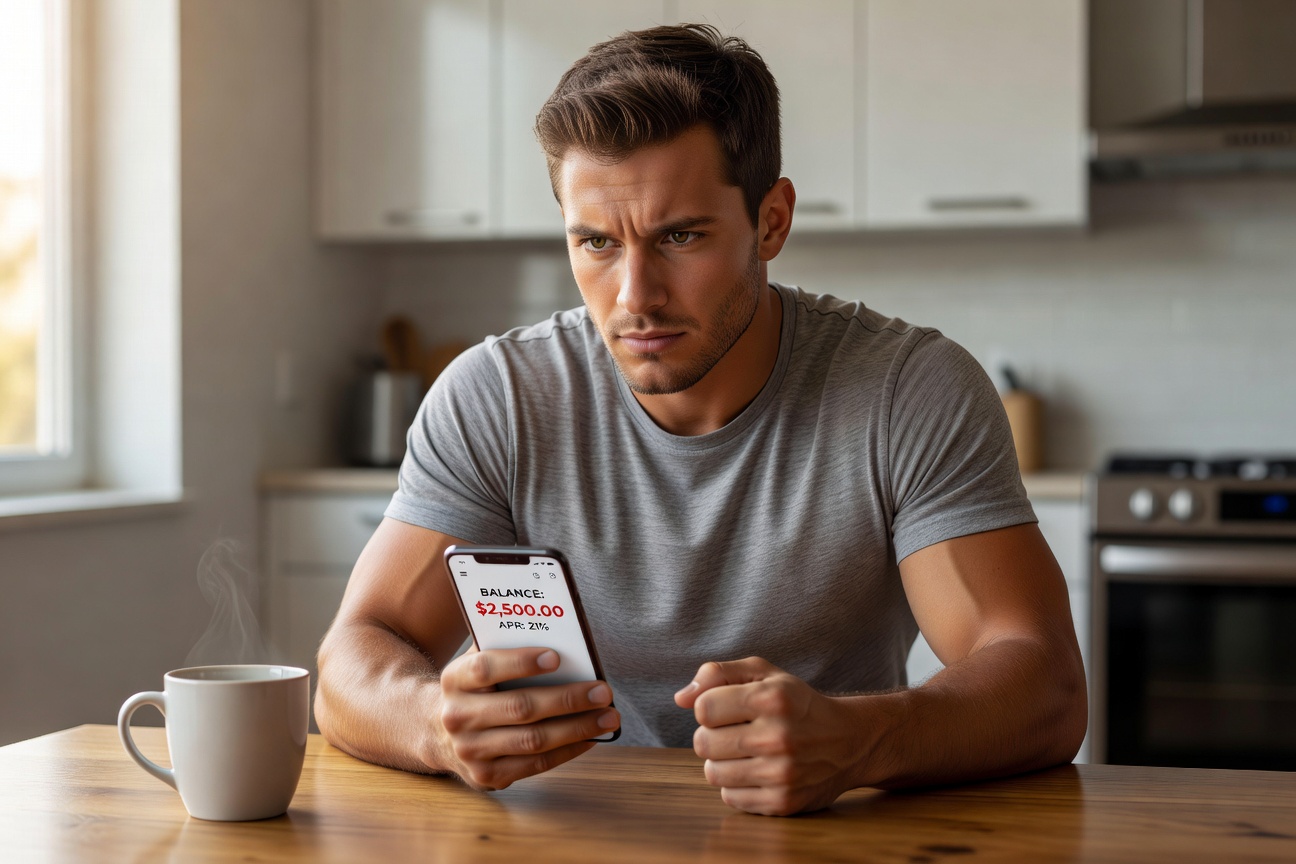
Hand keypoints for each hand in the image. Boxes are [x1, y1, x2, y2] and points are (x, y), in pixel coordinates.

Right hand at [437, 647, 619, 790]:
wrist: (436, 731)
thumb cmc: (475, 688)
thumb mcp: (477, 663)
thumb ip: (506, 648)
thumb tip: (562, 642)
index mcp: (454, 679)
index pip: (486, 668)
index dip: (521, 662)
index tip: (557, 657)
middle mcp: (457, 716)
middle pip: (520, 708)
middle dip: (568, 699)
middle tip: (603, 692)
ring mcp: (470, 751)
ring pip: (532, 740)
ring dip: (577, 728)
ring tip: (608, 717)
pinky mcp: (486, 776)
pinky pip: (535, 764)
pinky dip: (567, 750)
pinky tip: (590, 737)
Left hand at [675, 657, 864, 815]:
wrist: (849, 742)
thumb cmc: (796, 703)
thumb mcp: (764, 674)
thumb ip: (718, 674)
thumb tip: (680, 698)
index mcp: (773, 698)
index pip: (703, 708)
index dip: (708, 707)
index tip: (727, 708)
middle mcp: (778, 737)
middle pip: (702, 743)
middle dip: (712, 735)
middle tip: (735, 731)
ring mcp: (781, 774)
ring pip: (712, 773)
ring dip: (721, 761)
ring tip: (744, 751)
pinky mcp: (782, 802)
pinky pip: (730, 797)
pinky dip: (736, 785)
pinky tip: (756, 771)